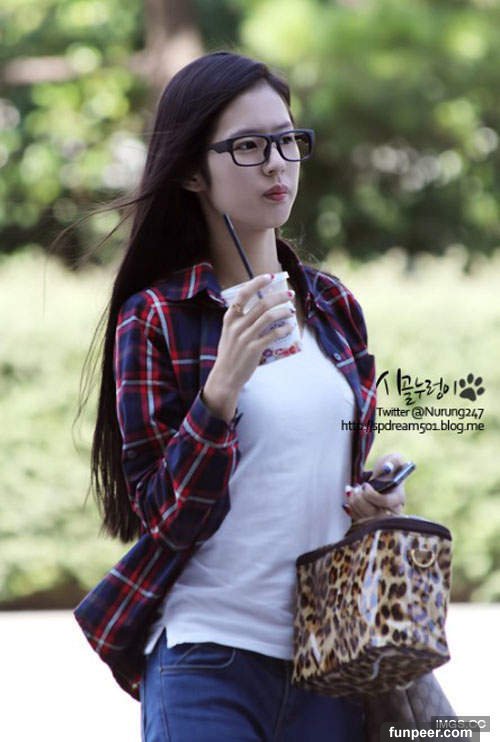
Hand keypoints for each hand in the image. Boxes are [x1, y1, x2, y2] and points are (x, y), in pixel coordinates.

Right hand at [202, 273, 295, 421]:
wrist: (225, 377)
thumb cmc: (229, 354)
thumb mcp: (228, 333)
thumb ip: (240, 320)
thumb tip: (261, 308)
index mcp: (229, 318)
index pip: (243, 294)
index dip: (257, 283)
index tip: (270, 277)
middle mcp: (236, 326)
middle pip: (261, 304)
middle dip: (278, 296)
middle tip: (289, 294)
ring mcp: (245, 337)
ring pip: (269, 317)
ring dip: (283, 311)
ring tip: (291, 310)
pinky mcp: (254, 350)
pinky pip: (272, 335)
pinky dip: (283, 330)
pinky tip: (290, 327)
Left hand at [344, 452, 406, 521]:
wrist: (383, 478)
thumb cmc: (389, 468)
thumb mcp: (394, 460)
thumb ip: (393, 460)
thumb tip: (386, 467)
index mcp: (399, 498)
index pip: (386, 502)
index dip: (372, 495)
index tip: (365, 485)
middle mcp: (392, 511)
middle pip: (376, 515)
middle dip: (361, 501)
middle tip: (355, 489)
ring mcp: (381, 518)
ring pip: (366, 520)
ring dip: (355, 504)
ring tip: (351, 491)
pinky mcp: (371, 520)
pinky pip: (359, 521)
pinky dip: (351, 510)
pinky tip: (349, 499)